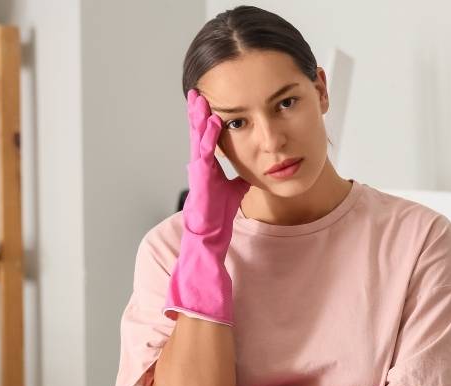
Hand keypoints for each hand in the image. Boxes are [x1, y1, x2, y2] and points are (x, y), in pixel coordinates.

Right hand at [182, 89, 249, 241]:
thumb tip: (254, 169)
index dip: (205, 118)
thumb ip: (241, 176)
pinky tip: (214, 122)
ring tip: (200, 98)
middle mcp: (200, 162)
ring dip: (200, 117)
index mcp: (207, 163)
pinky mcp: (203, 176)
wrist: (211, 231)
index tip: (206, 100)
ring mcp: (199, 168)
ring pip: (198, 137)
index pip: (206, 135)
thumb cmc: (220, 212)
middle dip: (197, 110)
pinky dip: (210, 136)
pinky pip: (206, 152)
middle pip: (198, 130)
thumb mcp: (235, 189)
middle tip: (196, 90)